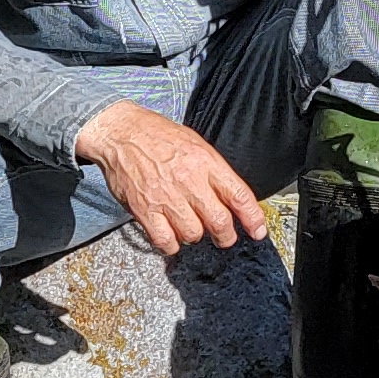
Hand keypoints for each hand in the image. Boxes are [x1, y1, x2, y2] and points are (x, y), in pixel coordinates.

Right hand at [75, 101, 268, 253]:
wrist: (121, 133)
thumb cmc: (157, 136)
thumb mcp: (196, 144)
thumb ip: (214, 171)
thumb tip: (231, 196)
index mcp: (205, 162)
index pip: (239, 195)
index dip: (253, 218)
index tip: (258, 230)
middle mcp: (189, 181)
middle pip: (219, 222)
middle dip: (226, 236)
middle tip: (224, 238)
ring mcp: (166, 197)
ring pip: (193, 234)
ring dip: (195, 236)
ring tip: (190, 227)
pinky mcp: (145, 210)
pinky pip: (165, 241)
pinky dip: (171, 244)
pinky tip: (171, 236)